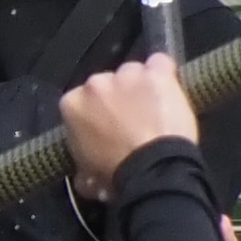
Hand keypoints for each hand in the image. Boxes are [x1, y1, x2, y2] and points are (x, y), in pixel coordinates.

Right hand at [54, 51, 197, 200]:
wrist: (152, 169)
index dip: (99, 113)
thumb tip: (86, 176)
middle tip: (135, 119)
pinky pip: (160, 63)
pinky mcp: (157, 74)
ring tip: (156, 108)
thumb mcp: (87, 178)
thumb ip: (82, 166)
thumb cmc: (116, 175)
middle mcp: (95, 84)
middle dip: (119, 98)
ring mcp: (127, 76)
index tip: (111, 125)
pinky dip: (164, 72)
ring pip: (134, 73)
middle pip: (109, 83)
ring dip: (142, 86)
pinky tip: (169, 85)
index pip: (83, 100)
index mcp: (71, 104)